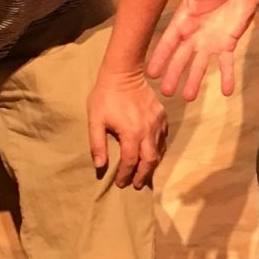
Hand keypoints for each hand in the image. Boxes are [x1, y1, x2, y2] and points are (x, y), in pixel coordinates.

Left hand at [88, 68, 167, 188]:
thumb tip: (100, 166)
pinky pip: (163, 138)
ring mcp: (157, 123)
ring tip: (143, 173)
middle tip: (135, 185)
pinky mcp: (161, 116)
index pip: (130, 161)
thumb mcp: (95, 120)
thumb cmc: (105, 97)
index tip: (120, 183)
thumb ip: (97, 144)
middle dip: (142, 175)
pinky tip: (152, 154)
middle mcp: (148, 131)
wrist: (123, 74)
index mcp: (131, 133)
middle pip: (149, 161)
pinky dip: (158, 150)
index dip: (125, 175)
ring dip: (151, 165)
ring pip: (158, 151)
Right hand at [147, 0, 256, 100]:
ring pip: (200, 64)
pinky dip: (227, 76)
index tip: (151, 73)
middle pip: (181, 58)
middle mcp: (194, 36)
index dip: (160, 57)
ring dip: (195, 80)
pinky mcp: (228, 44)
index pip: (168, 42)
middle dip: (174, 74)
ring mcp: (211, 42)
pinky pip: (226, 62)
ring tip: (189, 97)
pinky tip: (227, 91)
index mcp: (183, 21)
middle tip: (166, 93)